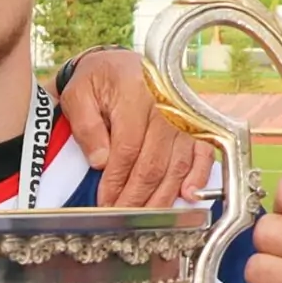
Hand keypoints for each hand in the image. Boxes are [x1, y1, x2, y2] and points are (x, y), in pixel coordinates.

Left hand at [60, 48, 216, 204]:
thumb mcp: (79, 95)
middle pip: (154, 162)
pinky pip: (203, 153)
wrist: (120, 64)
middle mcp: (165, 104)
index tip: (105, 201)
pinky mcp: (195, 124)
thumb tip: (101, 162)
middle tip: (122, 216)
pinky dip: (199, 176)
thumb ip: (86, 126)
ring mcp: (184, 115)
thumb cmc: (98, 81)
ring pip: (176, 165)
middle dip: (136, 196)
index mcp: (135, 93)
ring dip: (161, 196)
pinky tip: (189, 196)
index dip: (117, 180)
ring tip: (145, 218)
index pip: (128, 147)